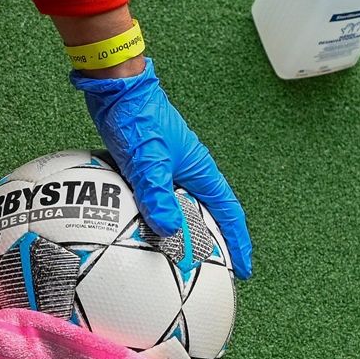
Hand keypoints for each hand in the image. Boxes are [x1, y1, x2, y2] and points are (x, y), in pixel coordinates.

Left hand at [71, 58, 253, 277]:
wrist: (116, 87)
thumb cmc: (137, 117)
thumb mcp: (147, 159)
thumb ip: (156, 193)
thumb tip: (168, 229)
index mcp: (199, 170)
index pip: (227, 212)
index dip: (237, 241)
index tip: (243, 268)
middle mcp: (188, 171)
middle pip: (206, 214)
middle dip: (211, 243)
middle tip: (209, 271)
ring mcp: (167, 168)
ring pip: (180, 208)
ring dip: (182, 232)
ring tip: (175, 259)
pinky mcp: (147, 165)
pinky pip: (156, 200)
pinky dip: (155, 218)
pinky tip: (139, 231)